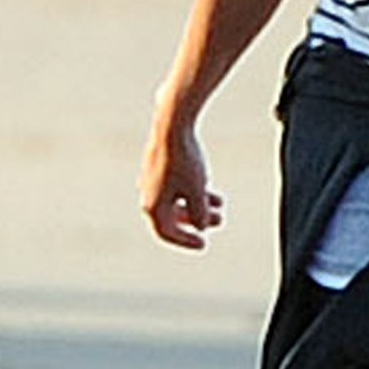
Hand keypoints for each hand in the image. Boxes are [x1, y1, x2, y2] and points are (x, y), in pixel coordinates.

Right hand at [141, 121, 223, 249]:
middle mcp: (148, 194)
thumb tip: (201, 226)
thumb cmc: (184, 160)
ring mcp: (152, 180)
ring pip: (176, 200)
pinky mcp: (159, 166)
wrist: (172, 124)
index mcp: (152, 205)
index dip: (185, 241)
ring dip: (198, 205)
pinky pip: (175, 187)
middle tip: (219, 222)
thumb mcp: (197, 191)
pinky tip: (211, 189)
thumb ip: (199, 213)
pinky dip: (192, 191)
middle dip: (198, 221)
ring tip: (221, 204)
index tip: (204, 244)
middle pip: (172, 217)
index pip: (166, 232)